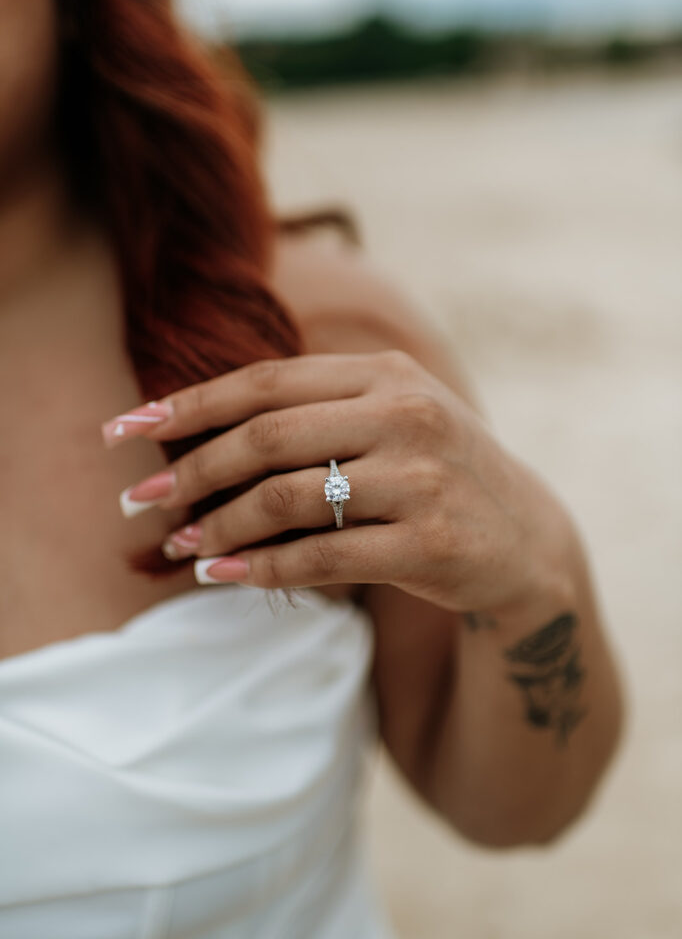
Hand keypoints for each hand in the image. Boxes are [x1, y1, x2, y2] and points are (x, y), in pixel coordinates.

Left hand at [102, 350, 564, 612]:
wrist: (527, 540)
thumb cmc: (435, 472)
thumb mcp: (392, 418)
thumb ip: (315, 411)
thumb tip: (201, 431)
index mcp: (387, 375)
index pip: (266, 381)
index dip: (189, 404)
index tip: (126, 428)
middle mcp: (406, 416)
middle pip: (266, 437)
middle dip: (190, 470)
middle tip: (139, 502)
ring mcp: (421, 480)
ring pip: (286, 499)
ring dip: (218, 526)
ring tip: (181, 546)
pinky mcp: (430, 545)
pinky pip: (321, 557)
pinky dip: (261, 568)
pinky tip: (225, 576)